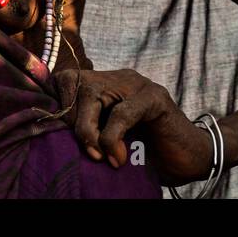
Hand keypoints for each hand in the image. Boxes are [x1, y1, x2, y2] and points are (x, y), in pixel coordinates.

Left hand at [52, 68, 214, 185]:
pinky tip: (119, 157)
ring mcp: (139, 84)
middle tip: (88, 151)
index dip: (59, 108)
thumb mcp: (106, 140)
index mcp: (106, 84)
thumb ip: (85, 129)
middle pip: (75, 84)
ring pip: (94, 94)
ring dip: (90, 130)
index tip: (63, 140)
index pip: (66, 80)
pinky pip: (121, 112)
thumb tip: (49, 132)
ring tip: (100, 156)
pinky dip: (113, 138)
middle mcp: (120, 78)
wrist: (188, 158)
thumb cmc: (145, 152)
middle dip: (72, 120)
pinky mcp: (155, 98)